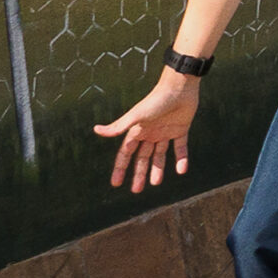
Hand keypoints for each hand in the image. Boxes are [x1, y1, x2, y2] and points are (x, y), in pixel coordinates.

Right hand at [94, 69, 198, 192]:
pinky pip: (180, 147)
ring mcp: (165, 132)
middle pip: (142, 157)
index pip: (126, 153)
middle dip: (138, 173)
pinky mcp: (181, 129)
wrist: (180, 87)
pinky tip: (181, 171)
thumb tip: (96, 130)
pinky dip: (181, 158)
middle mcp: (150, 133)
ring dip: (158, 169)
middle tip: (136, 190)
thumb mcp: (137, 115)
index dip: (121, 168)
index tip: (116, 183)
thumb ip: (119, 126)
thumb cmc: (156, 99)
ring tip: (155, 183)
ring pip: (160, 155)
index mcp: (138, 131)